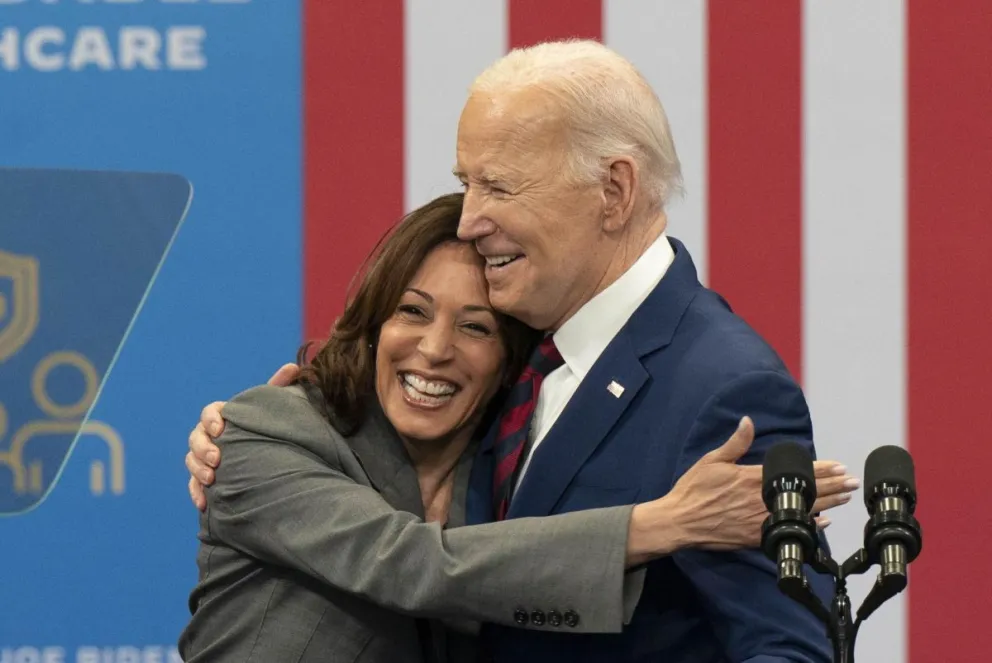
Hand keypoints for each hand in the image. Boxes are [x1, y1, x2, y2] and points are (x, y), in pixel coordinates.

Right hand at [185, 363, 300, 510]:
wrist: (266, 455)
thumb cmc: (267, 427)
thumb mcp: (273, 408)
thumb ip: (278, 387)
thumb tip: (292, 366)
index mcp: (224, 416)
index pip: (210, 412)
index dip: (211, 419)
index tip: (221, 428)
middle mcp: (210, 435)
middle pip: (195, 438)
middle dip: (203, 448)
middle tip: (217, 459)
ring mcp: (205, 457)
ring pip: (191, 460)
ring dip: (198, 470)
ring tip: (212, 479)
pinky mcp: (205, 478)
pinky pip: (194, 485)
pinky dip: (196, 492)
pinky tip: (204, 503)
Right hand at [627, 417, 858, 561]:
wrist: (679, 521)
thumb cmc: (693, 489)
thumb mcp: (711, 460)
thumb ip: (735, 443)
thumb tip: (748, 421)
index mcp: (751, 478)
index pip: (794, 472)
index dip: (819, 469)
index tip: (838, 466)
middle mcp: (760, 500)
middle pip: (804, 492)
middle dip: (832, 486)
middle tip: (852, 482)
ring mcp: (760, 520)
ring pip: (801, 511)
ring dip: (826, 504)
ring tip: (845, 498)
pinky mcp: (755, 537)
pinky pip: (787, 530)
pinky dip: (806, 526)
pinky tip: (821, 522)